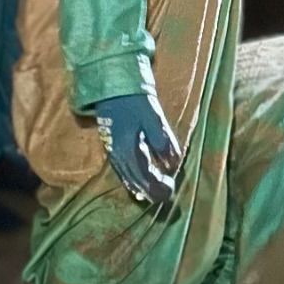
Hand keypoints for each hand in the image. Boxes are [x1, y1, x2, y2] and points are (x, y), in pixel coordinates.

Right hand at [95, 89, 183, 206]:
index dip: (158, 186)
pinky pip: (121, 170)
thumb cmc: (135, 101)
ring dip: (140, 187)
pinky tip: (136, 182)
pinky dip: (130, 179)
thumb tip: (173, 165)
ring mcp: (112, 151)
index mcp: (128, 150)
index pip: (145, 176)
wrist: (113, 86)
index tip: (171, 190)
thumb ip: (163, 142)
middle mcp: (118, 155)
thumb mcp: (154, 119)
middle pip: (135, 180)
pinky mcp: (111, 145)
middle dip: (150, 190)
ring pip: (126, 177)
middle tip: (165, 196)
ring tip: (152, 195)